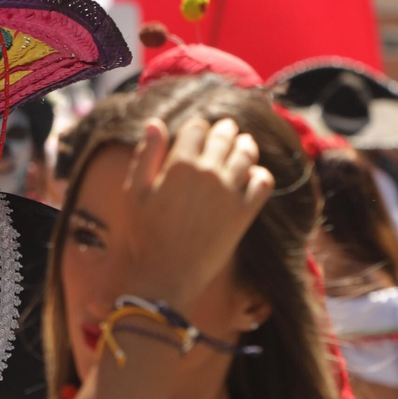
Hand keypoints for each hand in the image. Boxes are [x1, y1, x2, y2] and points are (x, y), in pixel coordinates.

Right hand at [114, 116, 273, 316]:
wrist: (165, 275)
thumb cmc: (144, 234)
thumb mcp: (134, 191)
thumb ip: (146, 155)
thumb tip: (155, 123)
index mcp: (180, 163)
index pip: (197, 128)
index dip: (198, 127)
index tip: (198, 131)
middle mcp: (208, 172)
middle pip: (224, 137)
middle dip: (225, 131)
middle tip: (227, 129)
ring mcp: (230, 192)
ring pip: (246, 154)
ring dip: (245, 146)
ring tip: (244, 145)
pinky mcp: (244, 213)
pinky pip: (262, 183)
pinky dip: (260, 174)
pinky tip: (252, 176)